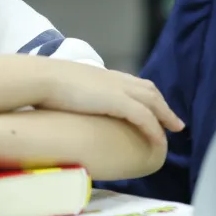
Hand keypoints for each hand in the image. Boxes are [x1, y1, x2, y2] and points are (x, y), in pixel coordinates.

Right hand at [39, 61, 183, 146]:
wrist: (40, 78)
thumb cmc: (42, 85)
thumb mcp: (61, 89)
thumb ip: (69, 97)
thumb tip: (62, 108)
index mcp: (102, 75)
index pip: (132, 82)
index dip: (145, 95)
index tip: (153, 105)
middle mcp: (114, 79)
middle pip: (148, 90)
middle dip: (163, 105)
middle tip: (174, 120)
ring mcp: (117, 89)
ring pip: (152, 102)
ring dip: (165, 116)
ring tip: (174, 130)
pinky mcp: (117, 101)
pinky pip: (144, 116)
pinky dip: (154, 128)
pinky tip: (159, 139)